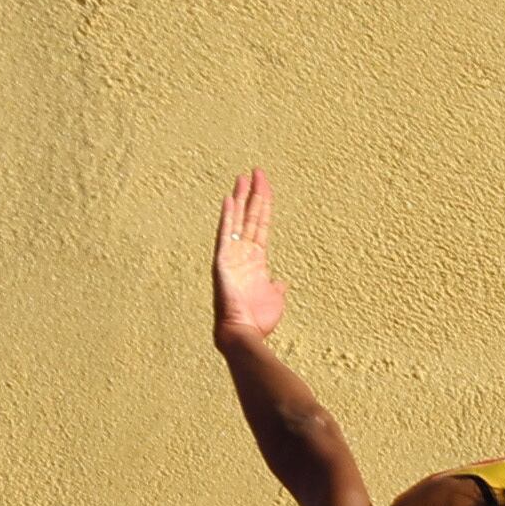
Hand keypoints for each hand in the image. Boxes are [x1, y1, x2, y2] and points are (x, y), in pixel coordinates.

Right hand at [211, 166, 287, 342]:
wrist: (244, 334)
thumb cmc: (257, 320)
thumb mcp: (273, 299)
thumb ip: (276, 287)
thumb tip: (281, 283)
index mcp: (256, 260)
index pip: (261, 225)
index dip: (264, 205)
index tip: (264, 185)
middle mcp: (243, 254)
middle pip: (250, 217)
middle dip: (254, 194)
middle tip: (256, 171)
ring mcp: (233, 256)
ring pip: (239, 221)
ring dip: (242, 198)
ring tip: (244, 176)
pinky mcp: (224, 262)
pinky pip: (226, 235)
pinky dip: (228, 217)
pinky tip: (230, 199)